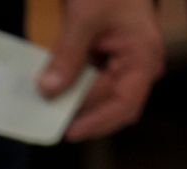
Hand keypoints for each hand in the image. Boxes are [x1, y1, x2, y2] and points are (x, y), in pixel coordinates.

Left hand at [39, 0, 163, 141]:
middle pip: (110, 107)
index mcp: (143, 58)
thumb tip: (49, 89)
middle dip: (80, 116)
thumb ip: (67, 54)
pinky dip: (70, 92)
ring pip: (97, 101)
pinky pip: (89, 87)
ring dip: (72, 106)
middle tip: (46, 122)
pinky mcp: (107, 68)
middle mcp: (138, 69)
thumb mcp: (84, 18)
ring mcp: (123, 69)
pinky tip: (49, 95)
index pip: (124, 103)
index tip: (69, 132)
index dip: (97, 122)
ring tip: (43, 111)